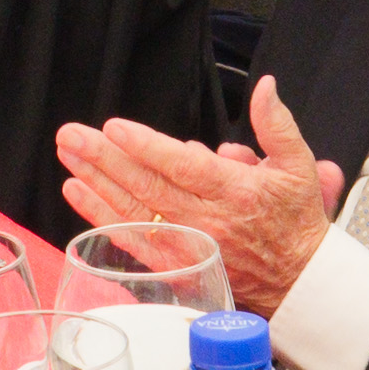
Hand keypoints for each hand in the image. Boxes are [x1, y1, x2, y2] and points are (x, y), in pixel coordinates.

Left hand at [53, 77, 341, 312]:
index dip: (147, 147)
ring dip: (97, 182)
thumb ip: (276, 124)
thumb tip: (265, 87)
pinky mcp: (176, 265)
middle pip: (148, 185)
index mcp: (235, 191)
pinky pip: (133, 239)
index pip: (183, 167)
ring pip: (134, 209)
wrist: (300, 282)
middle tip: (72, 135)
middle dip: (105, 158)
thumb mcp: (299, 165)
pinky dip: (102, 217)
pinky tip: (79, 194)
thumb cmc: (296, 222)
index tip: (115, 128)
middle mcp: (207, 219)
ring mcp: (188, 244)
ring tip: (69, 156)